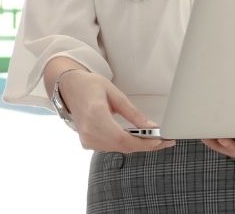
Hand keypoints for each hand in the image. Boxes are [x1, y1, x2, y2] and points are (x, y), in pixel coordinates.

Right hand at [58, 70, 175, 153]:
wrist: (69, 88)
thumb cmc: (90, 86)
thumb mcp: (115, 94)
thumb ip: (133, 113)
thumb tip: (151, 127)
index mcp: (95, 115)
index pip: (123, 138)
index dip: (143, 143)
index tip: (160, 141)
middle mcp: (89, 131)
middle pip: (122, 146)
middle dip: (145, 145)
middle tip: (165, 141)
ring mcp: (86, 139)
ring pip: (118, 149)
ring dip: (137, 146)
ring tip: (155, 140)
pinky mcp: (87, 142)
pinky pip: (111, 147)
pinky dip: (126, 145)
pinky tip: (138, 140)